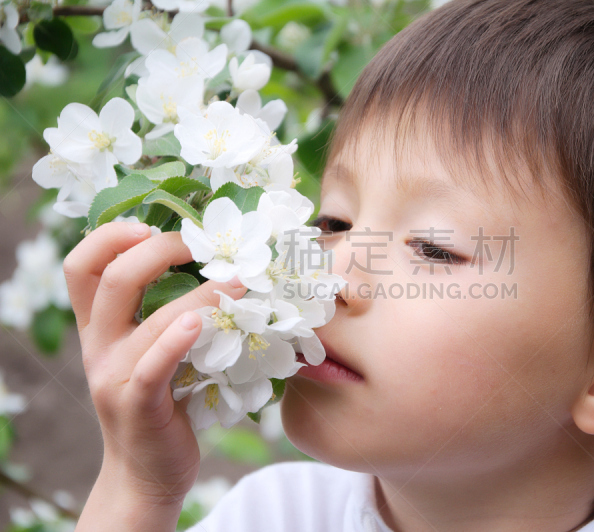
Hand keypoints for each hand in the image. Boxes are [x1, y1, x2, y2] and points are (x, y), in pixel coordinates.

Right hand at [64, 221, 246, 505]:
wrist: (147, 471)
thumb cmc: (164, 402)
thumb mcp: (153, 351)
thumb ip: (166, 312)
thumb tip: (219, 264)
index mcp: (98, 326)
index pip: (81, 266)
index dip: (110, 235)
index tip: (152, 223)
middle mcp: (98, 346)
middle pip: (110, 279)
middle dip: (158, 249)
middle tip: (201, 243)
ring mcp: (113, 376)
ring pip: (146, 320)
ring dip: (198, 293)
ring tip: (238, 279)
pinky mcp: (138, 404)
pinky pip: (153, 366)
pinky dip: (176, 340)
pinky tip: (204, 323)